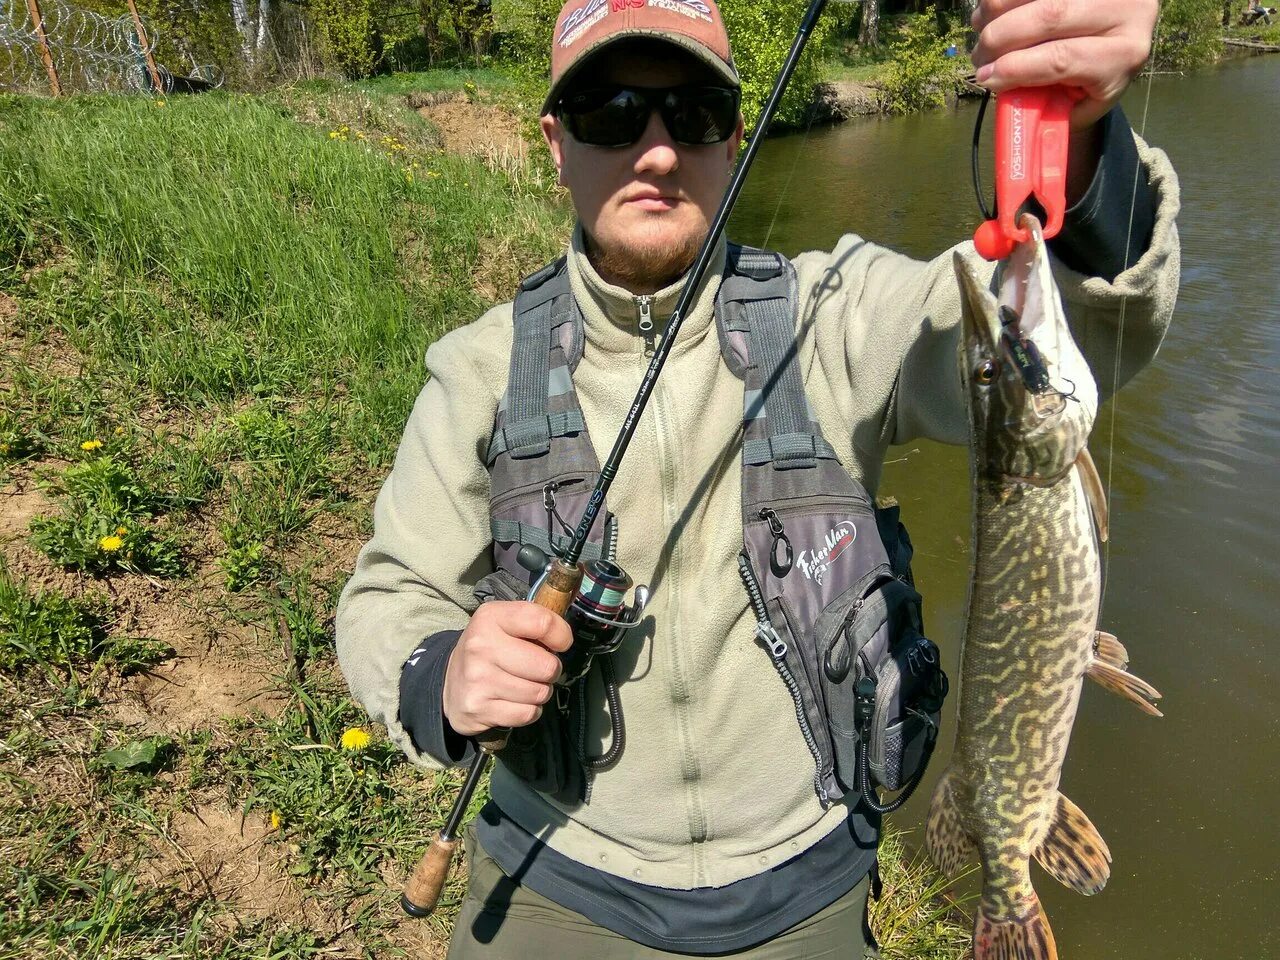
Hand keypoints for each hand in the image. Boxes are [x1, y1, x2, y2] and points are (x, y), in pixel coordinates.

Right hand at [442, 601, 571, 736]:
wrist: (449, 685)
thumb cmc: (488, 650)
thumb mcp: (504, 623)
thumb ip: (535, 622)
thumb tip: (566, 635)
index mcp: (491, 617)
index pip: (543, 623)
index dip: (561, 635)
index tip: (559, 643)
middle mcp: (481, 646)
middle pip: (547, 665)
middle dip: (551, 670)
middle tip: (538, 669)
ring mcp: (478, 679)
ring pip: (539, 692)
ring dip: (539, 692)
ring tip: (524, 684)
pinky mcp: (479, 708)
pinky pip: (527, 713)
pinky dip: (528, 711)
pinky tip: (515, 701)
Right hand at [970, 0, 1158, 130]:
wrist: (1124, 28)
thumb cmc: (1096, 74)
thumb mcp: (1083, 102)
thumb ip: (1049, 108)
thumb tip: (1005, 94)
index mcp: (1123, 55)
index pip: (1062, 59)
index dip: (1015, 68)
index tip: (985, 79)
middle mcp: (1125, 10)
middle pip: (1049, 16)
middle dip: (1000, 37)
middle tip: (979, 56)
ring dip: (995, 10)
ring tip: (981, 29)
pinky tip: (992, 11)